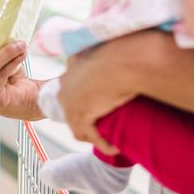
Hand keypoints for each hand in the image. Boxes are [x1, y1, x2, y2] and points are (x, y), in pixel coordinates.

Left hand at [59, 35, 148, 155]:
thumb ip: (107, 51)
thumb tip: (118, 49)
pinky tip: (114, 147)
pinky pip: (90, 135)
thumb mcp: (112, 46)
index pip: (73, 87)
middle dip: (85, 119)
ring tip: (109, 139)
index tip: (99, 106)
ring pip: (78, 126)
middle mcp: (67, 82)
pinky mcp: (80, 114)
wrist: (127, 59)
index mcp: (73, 63)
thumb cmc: (125, 50)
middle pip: (71, 108)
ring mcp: (71, 100)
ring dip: (93, 135)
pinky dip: (103, 144)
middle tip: (102, 126)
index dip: (85, 99)